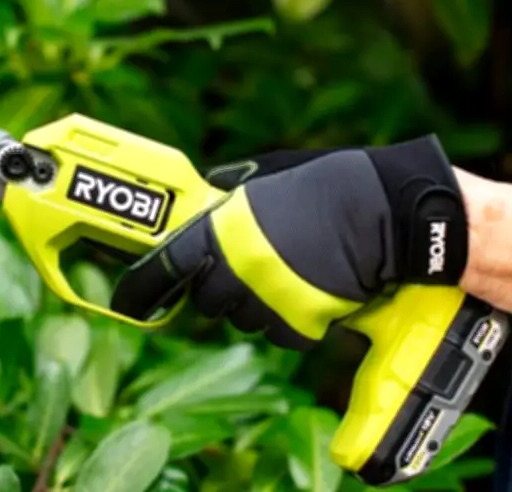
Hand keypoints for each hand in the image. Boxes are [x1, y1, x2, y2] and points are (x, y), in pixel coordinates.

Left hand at [109, 136, 468, 349]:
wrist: (385, 213)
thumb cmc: (327, 186)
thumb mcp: (266, 176)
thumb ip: (227, 193)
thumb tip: (206, 196)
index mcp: (221, 231)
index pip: (162, 269)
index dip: (139, 289)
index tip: (126, 300)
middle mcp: (235, 271)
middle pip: (207, 302)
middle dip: (220, 288)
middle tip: (249, 267)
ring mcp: (266, 302)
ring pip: (244, 320)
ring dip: (257, 303)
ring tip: (289, 271)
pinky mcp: (298, 325)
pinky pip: (280, 333)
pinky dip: (290, 318)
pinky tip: (311, 289)